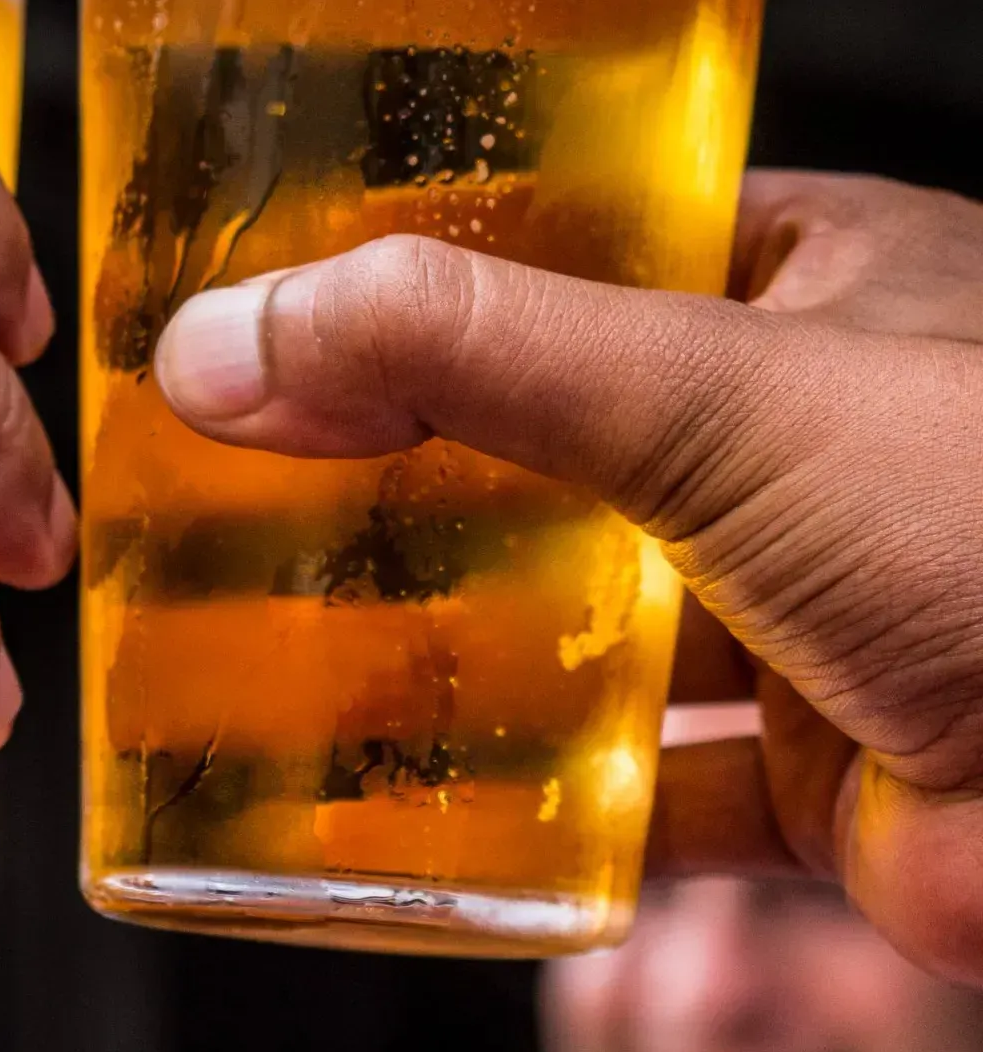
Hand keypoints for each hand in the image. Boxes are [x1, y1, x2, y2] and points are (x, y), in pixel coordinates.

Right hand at [154, 171, 982, 982]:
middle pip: (555, 445)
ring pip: (589, 620)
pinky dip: (540, 801)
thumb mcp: (715, 391)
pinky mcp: (816, 769)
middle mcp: (804, 440)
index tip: (282, 304)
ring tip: (288, 634)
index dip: (425, 276)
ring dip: (459, 642)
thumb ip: (467, 354)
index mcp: (806, 286)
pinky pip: (640, 782)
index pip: (574, 250)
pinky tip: (424, 798)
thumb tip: (234, 343)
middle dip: (414, 475)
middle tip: (251, 476)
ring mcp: (807, 607)